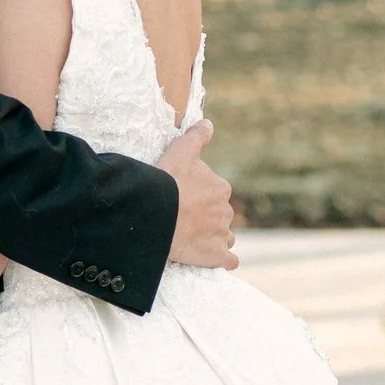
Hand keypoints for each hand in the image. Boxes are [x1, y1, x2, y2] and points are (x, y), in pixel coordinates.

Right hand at [160, 120, 236, 269]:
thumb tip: (208, 123)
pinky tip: (212, 259)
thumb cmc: (166, 181)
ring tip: (194, 240)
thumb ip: (196, 137)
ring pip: (225, 237)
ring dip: (215, 238)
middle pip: (220, 215)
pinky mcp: (215, 256)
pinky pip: (228, 261)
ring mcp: (221, 235)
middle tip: (184, 220)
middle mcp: (225, 211)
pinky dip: (222, 260)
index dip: (200, 196)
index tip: (183, 199)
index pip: (215, 193)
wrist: (157, 215)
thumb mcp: (180, 151)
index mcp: (220, 188)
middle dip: (208, 218)